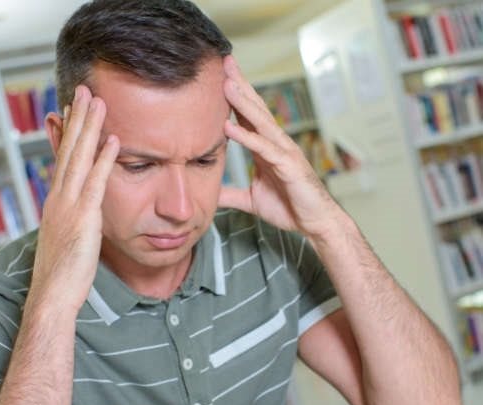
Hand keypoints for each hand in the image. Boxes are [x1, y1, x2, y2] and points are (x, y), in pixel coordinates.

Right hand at [30, 85, 119, 313]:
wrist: (53, 294)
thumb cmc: (63, 273)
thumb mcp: (67, 240)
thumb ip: (75, 220)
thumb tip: (84, 213)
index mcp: (56, 202)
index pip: (63, 159)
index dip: (68, 133)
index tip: (73, 110)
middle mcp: (59, 198)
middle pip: (69, 151)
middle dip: (77, 119)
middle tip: (85, 91)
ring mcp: (69, 206)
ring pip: (79, 159)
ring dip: (90, 129)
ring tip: (98, 101)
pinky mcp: (83, 218)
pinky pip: (96, 183)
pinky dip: (105, 160)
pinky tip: (114, 140)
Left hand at [219, 56, 338, 238]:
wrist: (314, 223)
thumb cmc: (288, 207)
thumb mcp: (250, 200)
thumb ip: (230, 194)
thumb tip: (209, 193)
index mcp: (265, 148)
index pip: (248, 117)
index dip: (234, 97)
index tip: (219, 76)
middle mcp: (275, 144)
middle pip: (255, 109)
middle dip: (239, 85)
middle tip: (224, 62)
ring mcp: (283, 152)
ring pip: (260, 122)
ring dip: (242, 103)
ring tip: (225, 84)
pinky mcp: (288, 165)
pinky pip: (264, 149)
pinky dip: (247, 138)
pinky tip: (229, 128)